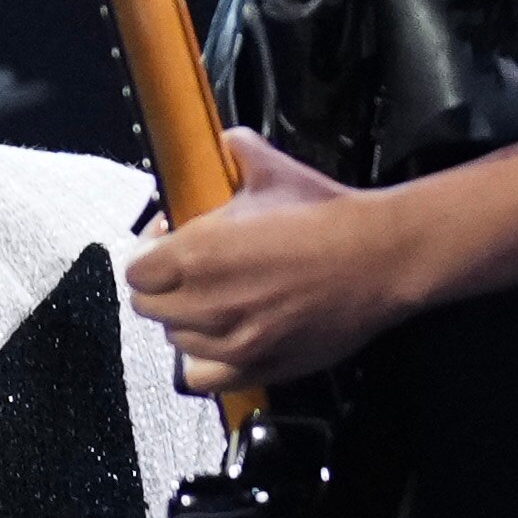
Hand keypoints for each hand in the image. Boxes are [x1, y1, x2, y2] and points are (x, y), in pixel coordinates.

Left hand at [126, 129, 411, 392]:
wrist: (380, 259)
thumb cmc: (326, 216)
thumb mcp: (275, 172)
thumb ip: (239, 153)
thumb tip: (229, 140)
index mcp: (198, 253)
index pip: (137, 270)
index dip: (149, 253)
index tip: (170, 241)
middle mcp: (206, 303)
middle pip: (149, 307)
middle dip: (163, 286)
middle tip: (189, 271)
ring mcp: (231, 342)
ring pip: (176, 340)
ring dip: (186, 320)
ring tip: (213, 301)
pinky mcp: (258, 367)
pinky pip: (203, 378)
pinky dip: (204, 361)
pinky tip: (222, 339)